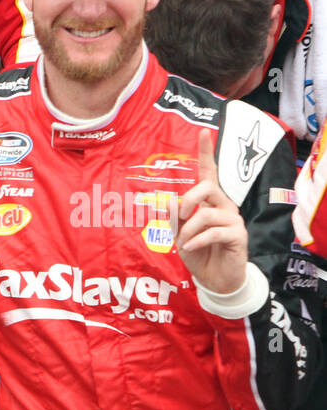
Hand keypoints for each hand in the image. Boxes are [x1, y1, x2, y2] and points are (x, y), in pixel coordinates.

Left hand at [174, 132, 246, 293]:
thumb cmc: (197, 252)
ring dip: (187, 231)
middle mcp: (224, 206)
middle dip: (187, 201)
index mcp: (209, 201)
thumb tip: (171, 202)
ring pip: (206, 213)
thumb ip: (175, 217)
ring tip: (184, 243)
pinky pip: (213, 232)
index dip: (206, 152)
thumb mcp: (179, 234)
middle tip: (179, 219)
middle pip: (206, 187)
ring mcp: (233, 220)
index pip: (209, 172)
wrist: (214, 278)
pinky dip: (196, 241)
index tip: (204, 131)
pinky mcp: (238, 236)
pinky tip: (191, 249)